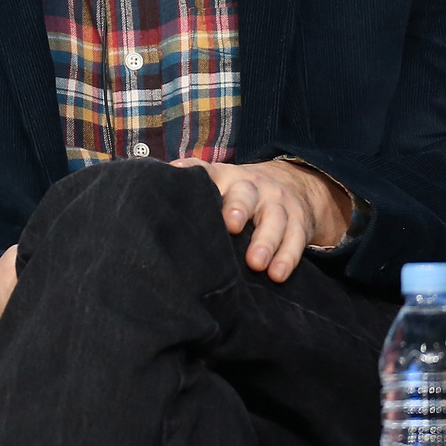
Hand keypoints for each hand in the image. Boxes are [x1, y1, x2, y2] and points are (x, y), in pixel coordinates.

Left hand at [173, 157, 352, 281]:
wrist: (291, 185)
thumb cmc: (237, 195)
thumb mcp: (217, 185)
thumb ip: (189, 192)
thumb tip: (146, 198)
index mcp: (224, 177)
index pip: (206, 171)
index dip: (195, 174)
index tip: (180, 178)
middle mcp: (252, 186)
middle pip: (245, 195)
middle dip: (237, 208)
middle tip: (230, 226)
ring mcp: (277, 203)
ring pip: (274, 219)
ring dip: (266, 242)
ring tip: (256, 264)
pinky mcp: (298, 222)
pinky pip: (296, 239)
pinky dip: (288, 257)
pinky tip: (277, 275)